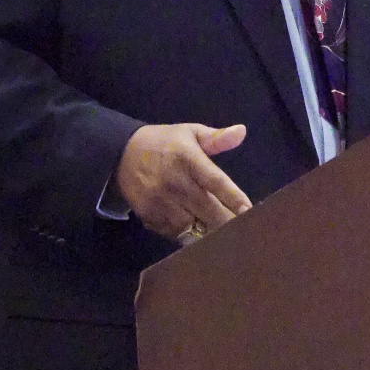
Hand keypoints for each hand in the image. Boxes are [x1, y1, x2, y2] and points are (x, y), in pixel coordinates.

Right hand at [115, 124, 250, 239]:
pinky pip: (176, 234)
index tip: (249, 210)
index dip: (234, 198)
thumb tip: (242, 132)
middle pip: (208, 210)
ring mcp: (160, 203)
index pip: (215, 181)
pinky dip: (190, 237)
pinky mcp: (150, 217)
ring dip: (210, 233)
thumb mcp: (189, 132)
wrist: (120, 154)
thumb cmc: (164, 143)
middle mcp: (174, 183)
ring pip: (192, 228)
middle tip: (246, 231)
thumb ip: (217, 138)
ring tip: (226, 238)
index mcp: (187, 159)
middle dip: (228, 223)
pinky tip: (200, 236)